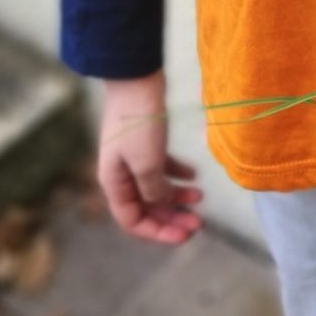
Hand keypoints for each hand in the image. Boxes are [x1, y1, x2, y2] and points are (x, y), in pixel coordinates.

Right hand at [97, 70, 202, 243]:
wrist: (135, 81)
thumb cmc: (138, 124)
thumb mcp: (146, 163)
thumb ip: (154, 190)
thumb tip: (162, 203)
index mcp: (114, 183)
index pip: (133, 220)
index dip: (158, 232)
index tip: (186, 235)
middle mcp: (121, 174)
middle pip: (147, 207)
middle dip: (172, 216)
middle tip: (200, 222)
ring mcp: (133, 158)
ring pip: (156, 188)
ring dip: (177, 196)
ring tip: (201, 197)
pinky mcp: (146, 143)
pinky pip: (162, 167)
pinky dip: (178, 173)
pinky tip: (195, 175)